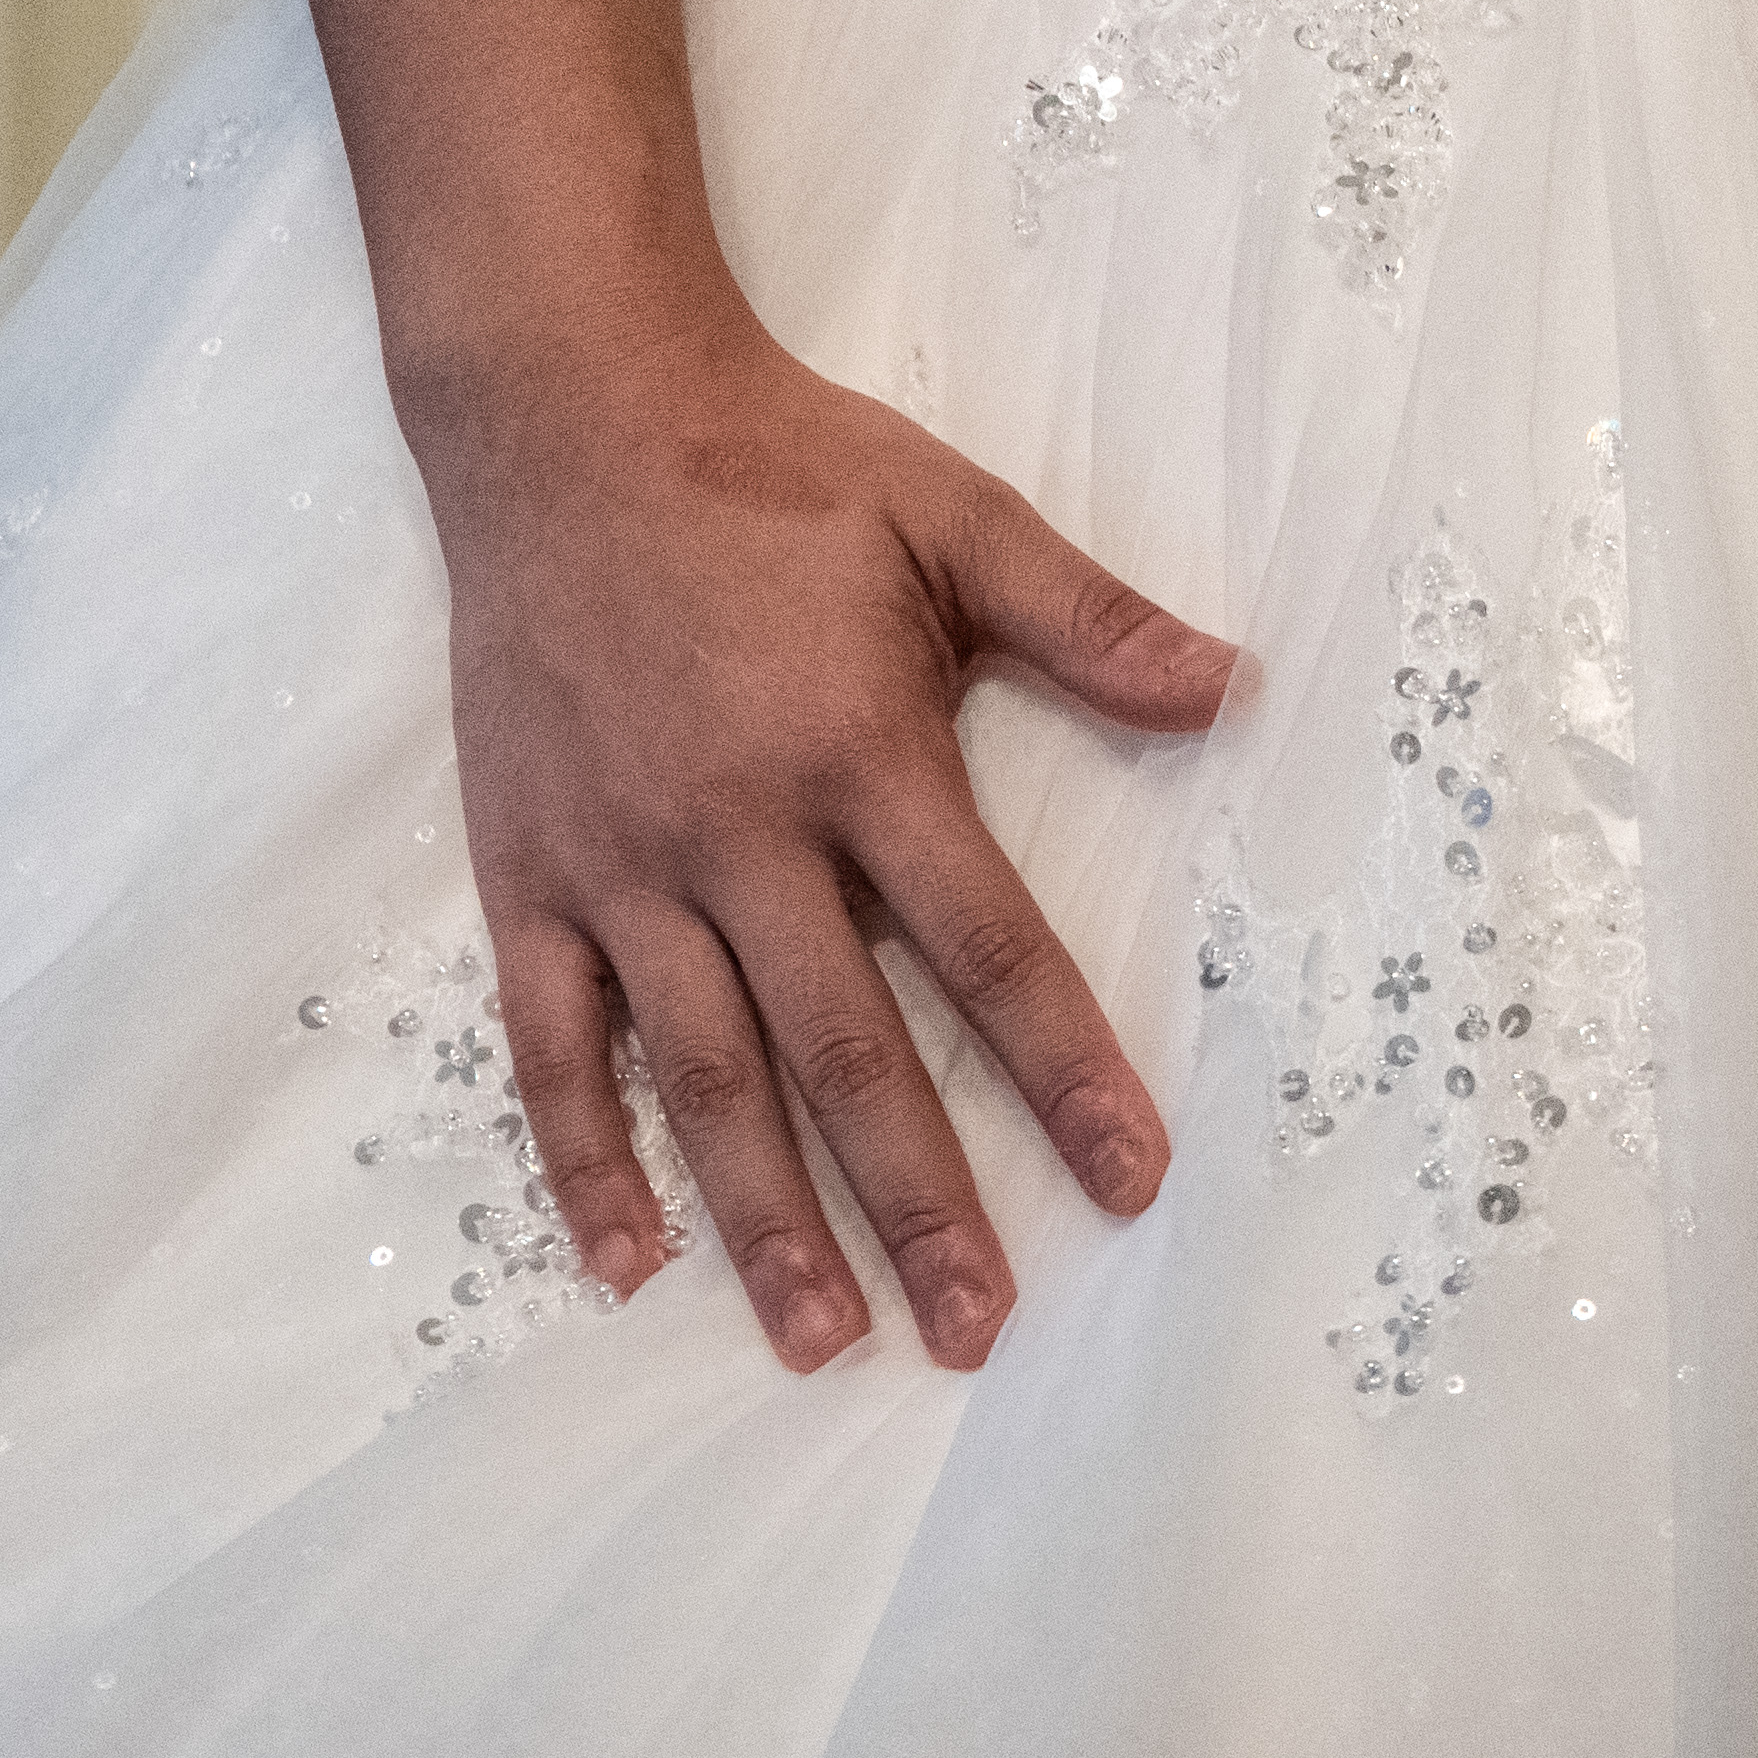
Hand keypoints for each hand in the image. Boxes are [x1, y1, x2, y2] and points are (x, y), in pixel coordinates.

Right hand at [419, 321, 1235, 1369]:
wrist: (567, 419)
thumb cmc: (780, 469)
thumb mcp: (957, 518)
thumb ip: (1091, 619)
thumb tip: (1231, 687)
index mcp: (861, 758)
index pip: (989, 951)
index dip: (1065, 1072)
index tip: (1130, 1177)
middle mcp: (738, 838)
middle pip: (845, 1056)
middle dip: (919, 1204)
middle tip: (977, 1328)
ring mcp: (621, 868)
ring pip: (702, 1080)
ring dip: (765, 1219)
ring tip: (825, 1339)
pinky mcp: (526, 876)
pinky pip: (552, 1044)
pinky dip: (584, 1157)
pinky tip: (629, 1259)